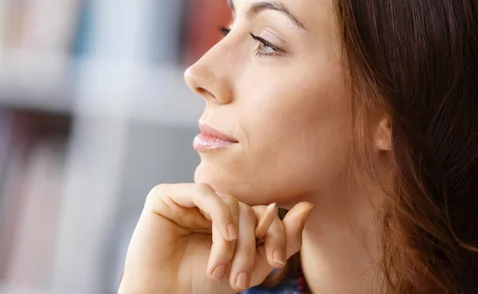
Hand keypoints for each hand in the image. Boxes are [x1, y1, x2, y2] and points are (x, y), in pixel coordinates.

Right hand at [118, 183, 312, 293]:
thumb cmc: (201, 285)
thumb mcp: (251, 268)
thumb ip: (282, 240)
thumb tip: (310, 205)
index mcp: (228, 218)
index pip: (262, 213)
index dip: (275, 233)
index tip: (278, 261)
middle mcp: (210, 205)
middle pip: (248, 209)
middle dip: (251, 244)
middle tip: (241, 281)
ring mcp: (189, 198)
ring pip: (229, 202)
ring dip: (233, 239)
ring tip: (222, 270)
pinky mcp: (167, 195)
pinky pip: (205, 193)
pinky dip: (221, 215)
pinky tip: (225, 237)